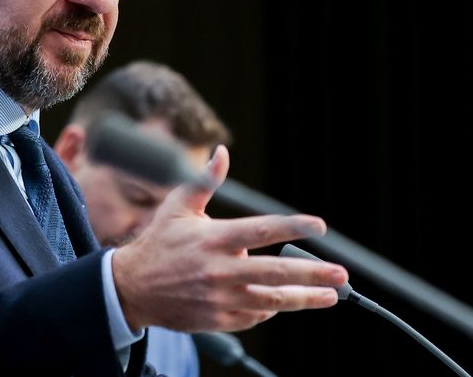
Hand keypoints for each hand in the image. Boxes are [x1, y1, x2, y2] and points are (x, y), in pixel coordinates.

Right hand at [111, 145, 347, 331]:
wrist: (132, 288)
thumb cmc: (159, 242)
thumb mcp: (178, 207)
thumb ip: (204, 181)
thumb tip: (221, 153)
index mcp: (212, 238)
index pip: (260, 230)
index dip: (292, 227)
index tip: (319, 226)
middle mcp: (218, 269)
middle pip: (275, 271)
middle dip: (312, 273)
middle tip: (340, 274)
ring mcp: (219, 297)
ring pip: (271, 300)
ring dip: (304, 298)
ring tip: (330, 295)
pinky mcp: (218, 319)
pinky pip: (254, 316)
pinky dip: (272, 309)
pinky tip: (286, 301)